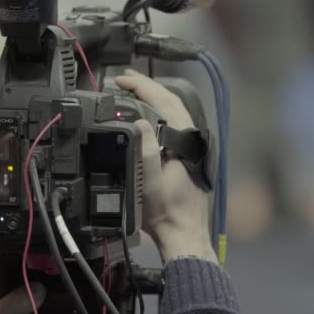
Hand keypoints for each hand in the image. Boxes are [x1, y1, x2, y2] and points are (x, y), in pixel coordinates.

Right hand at [115, 69, 216, 263]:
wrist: (183, 234)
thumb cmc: (165, 212)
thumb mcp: (148, 183)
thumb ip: (144, 151)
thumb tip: (138, 121)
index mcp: (185, 141)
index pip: (164, 101)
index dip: (141, 87)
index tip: (120, 80)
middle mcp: (192, 139)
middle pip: (171, 101)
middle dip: (147, 87)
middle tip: (123, 79)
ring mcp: (192, 147)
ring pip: (174, 111)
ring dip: (153, 98)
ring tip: (132, 91)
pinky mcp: (188, 156)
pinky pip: (174, 123)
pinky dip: (159, 112)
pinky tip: (147, 115)